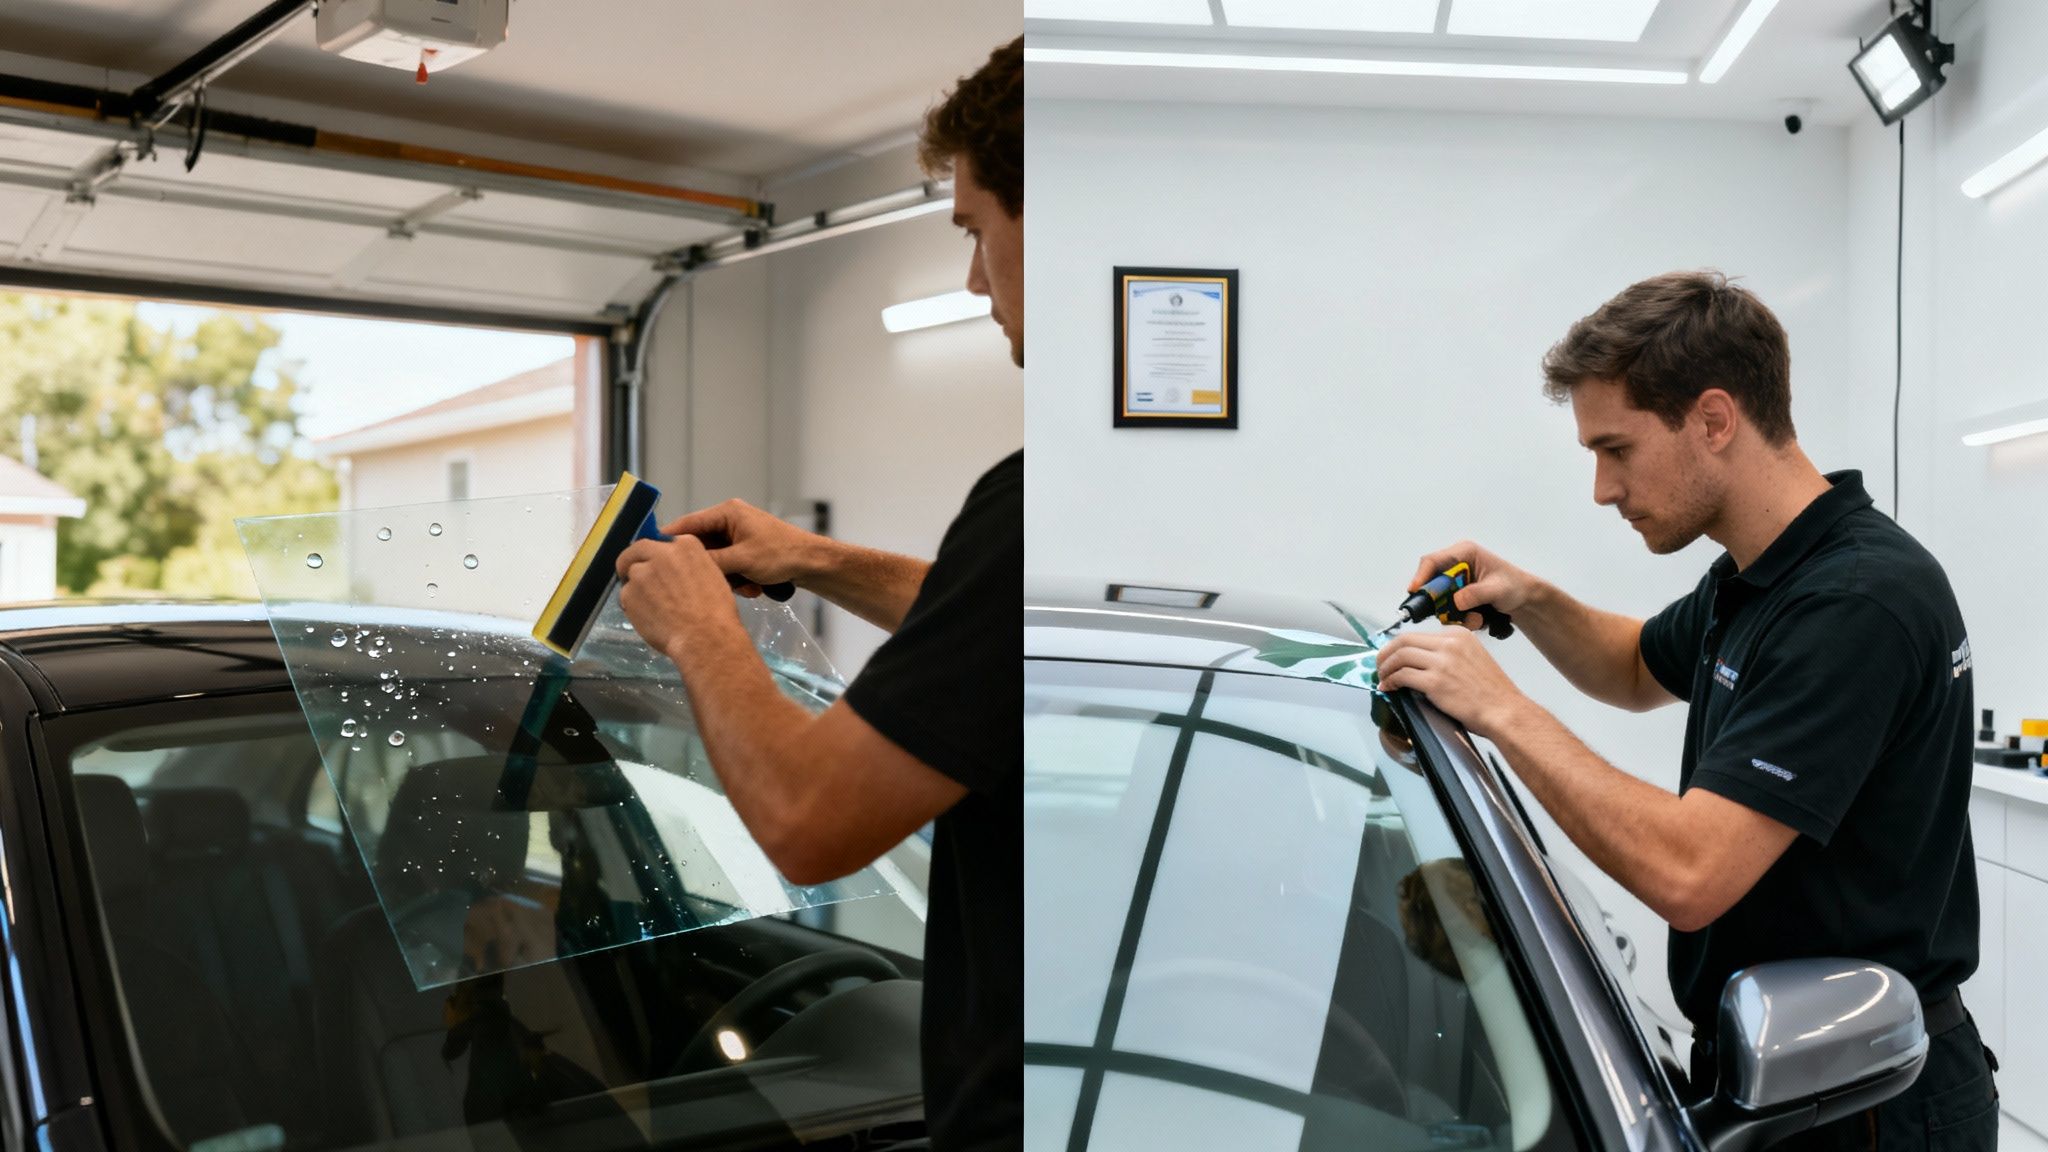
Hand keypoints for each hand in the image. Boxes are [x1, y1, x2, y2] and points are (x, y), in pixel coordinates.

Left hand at [615, 534, 744, 655]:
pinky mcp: (629, 593)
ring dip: (636, 587)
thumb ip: (688, 565)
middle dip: (632, 561)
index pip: (661, 542)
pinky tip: (649, 618)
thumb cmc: (717, 610)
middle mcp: (660, 553)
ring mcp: (641, 572)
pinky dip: (634, 606)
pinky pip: (627, 597)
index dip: (656, 555)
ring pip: (631, 575)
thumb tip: (674, 569)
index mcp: (685, 545)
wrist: (704, 636)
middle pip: (636, 551)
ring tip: (651, 606)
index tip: (657, 566)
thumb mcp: (711, 574)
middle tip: (639, 579)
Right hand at [662, 499, 824, 597]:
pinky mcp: (746, 550)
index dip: (668, 541)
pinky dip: (738, 578)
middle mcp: (729, 520)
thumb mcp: (741, 560)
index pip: (687, 524)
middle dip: (709, 568)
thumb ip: (709, 562)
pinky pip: (730, 565)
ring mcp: (738, 535)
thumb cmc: (780, 555)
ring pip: (716, 560)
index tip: (650, 556)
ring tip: (745, 584)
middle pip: (701, 546)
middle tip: (714, 582)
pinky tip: (754, 586)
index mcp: (727, 513)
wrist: (812, 563)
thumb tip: (680, 565)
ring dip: (727, 577)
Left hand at [1375, 629, 1531, 740]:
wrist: (1505, 710)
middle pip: (1403, 640)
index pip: (1417, 634)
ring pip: (1400, 656)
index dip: (1399, 646)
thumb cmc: (1491, 692)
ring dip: (1385, 668)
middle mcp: (1449, 643)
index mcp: (1458, 634)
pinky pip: (1402, 676)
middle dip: (1386, 653)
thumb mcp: (1473, 658)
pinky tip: (1389, 688)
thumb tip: (1421, 661)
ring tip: (1383, 678)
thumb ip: (1449, 654)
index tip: (1392, 657)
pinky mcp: (1436, 682)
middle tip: (1380, 666)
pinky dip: (1390, 681)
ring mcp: (1442, 662)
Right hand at [1407, 540, 1536, 631]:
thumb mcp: (1498, 589)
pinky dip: (1457, 618)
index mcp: (1464, 553)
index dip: (1421, 576)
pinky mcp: (1454, 595)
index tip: (1415, 591)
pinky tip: (1477, 619)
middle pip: (1431, 582)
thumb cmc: (1514, 586)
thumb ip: (1477, 594)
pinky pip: (1445, 608)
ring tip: (1476, 619)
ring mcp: (1453, 581)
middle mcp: (1455, 565)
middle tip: (1447, 615)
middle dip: (1438, 602)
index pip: (1433, 561)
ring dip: (1451, 613)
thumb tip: (1456, 601)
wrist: (1523, 599)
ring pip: (1437, 599)